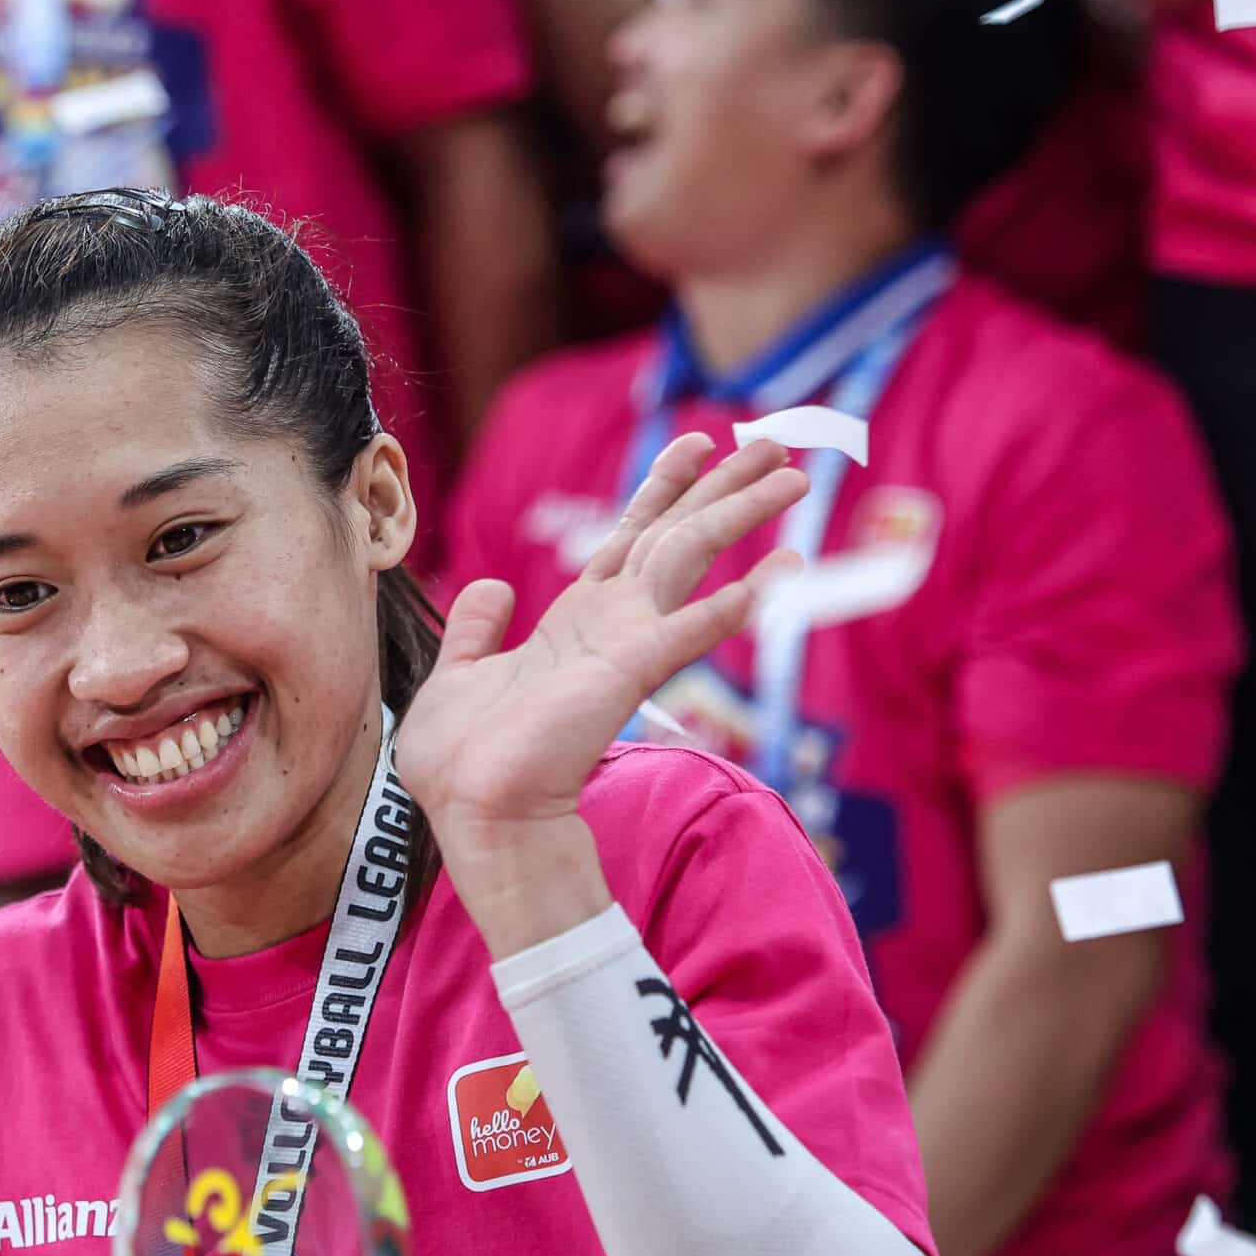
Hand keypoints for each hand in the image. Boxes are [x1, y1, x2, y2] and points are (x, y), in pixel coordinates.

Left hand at [396, 434, 802, 916]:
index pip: (630, 536)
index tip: (696, 441)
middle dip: (724, 487)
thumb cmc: (466, 761)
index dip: (663, 487)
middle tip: (777, 444)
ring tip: (793, 476)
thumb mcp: (461, 673)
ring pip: (690, 557)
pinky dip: (737, 603)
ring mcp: (624, 644)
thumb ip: (478, 628)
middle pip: (677, 535)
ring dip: (740, 514)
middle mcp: (610, 624)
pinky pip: (692, 627)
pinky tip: (782, 571)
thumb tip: (494, 587)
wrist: (475, 813)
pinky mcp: (628, 670)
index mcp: (576, 620)